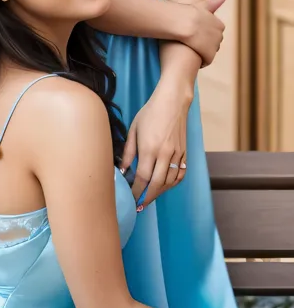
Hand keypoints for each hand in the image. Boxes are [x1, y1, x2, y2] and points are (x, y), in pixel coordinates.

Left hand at [121, 81, 190, 206]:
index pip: (142, 177)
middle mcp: (165, 154)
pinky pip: (180, 174)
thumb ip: (128, 152)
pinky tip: (166, 185)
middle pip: (157, 184)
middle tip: (140, 205)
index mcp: (149, 148)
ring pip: (170, 181)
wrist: (173, 102)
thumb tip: (123, 170)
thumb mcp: (134, 129)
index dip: (136, 191)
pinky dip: (173, 183)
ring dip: (160, 192)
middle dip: (148, 197)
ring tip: (150, 196)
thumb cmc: (150, 113)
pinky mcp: (184, 153)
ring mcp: (177, 154)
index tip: (131, 199)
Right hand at [179, 0, 226, 66]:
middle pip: (214, 43)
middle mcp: (220, 35)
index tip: (195, 34)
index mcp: (220, 25)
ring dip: (203, 52)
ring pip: (210, 52)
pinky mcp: (209, 55)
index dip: (205, 34)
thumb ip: (215, 3)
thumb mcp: (203, 5)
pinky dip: (201, 61)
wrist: (182, 22)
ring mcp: (215, 46)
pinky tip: (192, 56)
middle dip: (205, 44)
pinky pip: (207, 61)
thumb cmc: (189, 12)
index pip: (215, 33)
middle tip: (192, 42)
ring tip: (192, 49)